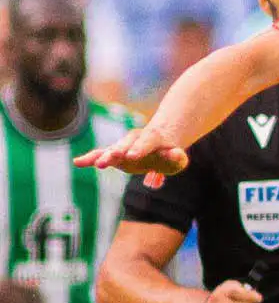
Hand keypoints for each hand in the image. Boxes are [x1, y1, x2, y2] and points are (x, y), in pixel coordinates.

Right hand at [73, 126, 189, 187]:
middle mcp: (135, 139)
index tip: (131, 156)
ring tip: (95, 163)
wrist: (159, 145)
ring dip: (104, 156)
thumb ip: (177, 157)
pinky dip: (90, 158)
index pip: (147, 142)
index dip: (139, 149)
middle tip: (111, 158)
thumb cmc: (170, 155)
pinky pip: (101, 155)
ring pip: (111, 149)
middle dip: (118, 151)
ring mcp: (123, 147)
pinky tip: (78, 162)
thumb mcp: (177, 158)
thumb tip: (176, 154)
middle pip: (126, 144)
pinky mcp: (114, 155)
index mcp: (153, 138)